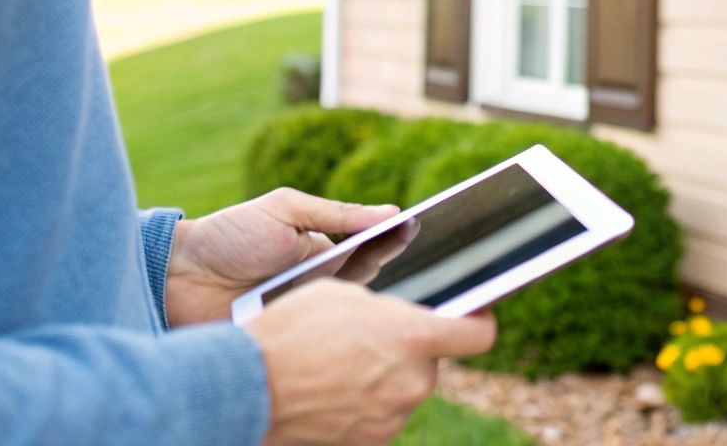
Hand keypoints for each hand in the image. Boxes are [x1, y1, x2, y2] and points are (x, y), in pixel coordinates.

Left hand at [164, 188, 398, 326]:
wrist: (175, 276)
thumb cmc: (230, 236)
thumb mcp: (285, 211)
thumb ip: (336, 213)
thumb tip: (391, 211)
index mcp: (324, 250)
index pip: (371, 247)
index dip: (395, 238)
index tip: (418, 224)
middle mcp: (320, 285)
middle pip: (368, 282)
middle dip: (390, 266)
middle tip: (409, 250)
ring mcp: (305, 314)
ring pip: (350, 314)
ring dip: (369, 303)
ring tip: (396, 287)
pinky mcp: (288, 340)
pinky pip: (320, 341)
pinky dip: (337, 333)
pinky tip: (357, 324)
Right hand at [249, 281, 496, 444]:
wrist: (247, 388)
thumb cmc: (292, 330)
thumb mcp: (344, 294)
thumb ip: (388, 308)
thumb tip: (403, 317)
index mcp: (414, 338)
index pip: (479, 336)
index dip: (479, 324)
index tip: (472, 318)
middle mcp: (412, 382)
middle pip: (431, 363)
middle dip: (409, 351)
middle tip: (370, 340)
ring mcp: (392, 417)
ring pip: (404, 390)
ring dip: (385, 379)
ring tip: (340, 366)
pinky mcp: (370, 442)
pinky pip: (381, 416)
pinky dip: (366, 404)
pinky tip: (333, 391)